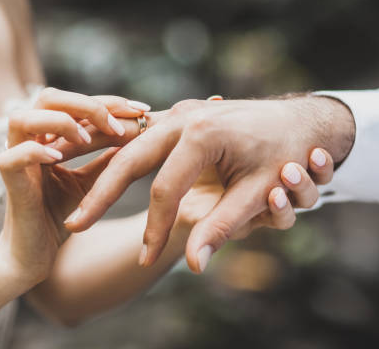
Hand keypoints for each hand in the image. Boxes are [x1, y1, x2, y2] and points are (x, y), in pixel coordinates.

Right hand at [0, 88, 146, 282]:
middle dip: (87, 104)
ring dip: (61, 122)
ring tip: (88, 141)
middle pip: (47, 97)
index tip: (142, 110)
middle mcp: (26, 141)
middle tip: (118, 124)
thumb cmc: (58, 219)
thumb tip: (136, 137)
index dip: (108, 101)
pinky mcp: (7, 182)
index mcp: (45, 137)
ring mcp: (13, 159)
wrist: (34, 258)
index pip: (74, 102)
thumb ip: (106, 160)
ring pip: (22, 118)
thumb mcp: (91, 184)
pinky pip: (13, 156)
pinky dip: (37, 152)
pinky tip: (61, 158)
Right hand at [64, 94, 354, 272]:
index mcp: (201, 133)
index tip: (144, 259)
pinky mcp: (177, 117)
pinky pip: (142, 141)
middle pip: (129, 160)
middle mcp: (181, 117)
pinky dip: (122, 164)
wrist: (303, 120)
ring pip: (130, 148)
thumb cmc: (287, 154)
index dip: (153, 229)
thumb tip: (195, 265)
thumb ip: (223, 227)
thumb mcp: (259, 193)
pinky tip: (104, 183)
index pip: (164, 190)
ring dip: (106, 180)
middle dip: (100, 195)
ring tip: (81, 208)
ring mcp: (176, 113)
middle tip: (75, 224)